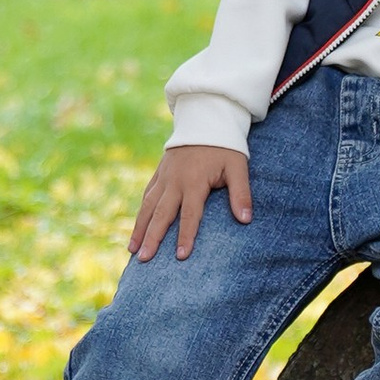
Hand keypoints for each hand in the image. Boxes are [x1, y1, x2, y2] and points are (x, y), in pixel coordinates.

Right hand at [131, 144, 251, 262]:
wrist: (205, 119)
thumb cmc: (225, 147)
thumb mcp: (238, 167)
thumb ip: (241, 194)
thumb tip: (246, 220)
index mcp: (194, 181)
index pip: (189, 214)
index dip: (185, 236)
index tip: (180, 257)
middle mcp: (174, 181)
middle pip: (161, 214)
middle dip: (152, 238)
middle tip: (144, 260)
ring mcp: (164, 176)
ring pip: (148, 206)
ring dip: (139, 228)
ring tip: (133, 251)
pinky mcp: (159, 172)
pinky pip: (147, 194)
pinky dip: (141, 212)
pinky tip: (137, 228)